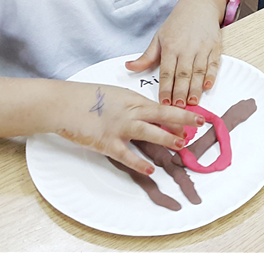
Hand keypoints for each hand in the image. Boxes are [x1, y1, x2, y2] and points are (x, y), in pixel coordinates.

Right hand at [55, 83, 201, 174]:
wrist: (63, 104)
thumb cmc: (87, 98)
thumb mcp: (115, 95)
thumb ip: (132, 105)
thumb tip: (148, 114)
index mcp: (132, 99)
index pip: (161, 106)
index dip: (180, 113)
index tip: (194, 118)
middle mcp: (129, 111)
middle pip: (162, 114)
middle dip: (183, 119)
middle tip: (200, 124)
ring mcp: (118, 127)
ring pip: (148, 132)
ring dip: (167, 138)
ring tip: (182, 144)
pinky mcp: (106, 142)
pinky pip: (126, 154)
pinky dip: (139, 162)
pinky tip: (151, 169)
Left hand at [126, 0, 223, 107]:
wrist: (199, 5)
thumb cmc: (178, 23)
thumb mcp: (159, 37)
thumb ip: (147, 56)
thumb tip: (129, 67)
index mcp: (171, 46)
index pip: (167, 71)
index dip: (166, 88)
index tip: (164, 102)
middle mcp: (187, 48)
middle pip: (183, 74)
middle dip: (181, 92)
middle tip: (179, 107)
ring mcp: (202, 47)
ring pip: (199, 72)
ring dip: (196, 88)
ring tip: (193, 102)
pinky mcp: (215, 47)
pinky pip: (213, 64)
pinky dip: (211, 76)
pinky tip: (207, 87)